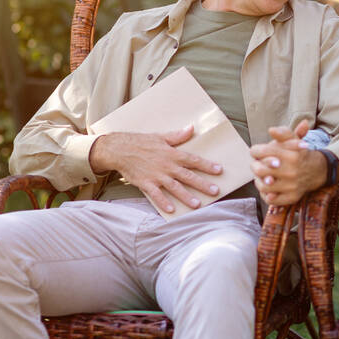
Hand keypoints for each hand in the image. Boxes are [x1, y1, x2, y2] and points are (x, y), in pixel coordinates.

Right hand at [89, 126, 222, 213]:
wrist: (119, 149)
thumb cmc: (140, 142)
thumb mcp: (160, 136)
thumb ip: (177, 136)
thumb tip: (191, 128)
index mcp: (171, 154)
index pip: (193, 160)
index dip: (206, 165)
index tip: (219, 170)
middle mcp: (166, 166)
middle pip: (187, 176)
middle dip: (202, 184)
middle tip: (215, 191)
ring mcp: (156, 175)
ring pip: (174, 187)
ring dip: (186, 196)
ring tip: (198, 204)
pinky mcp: (146, 183)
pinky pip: (156, 195)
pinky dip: (163, 202)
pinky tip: (172, 210)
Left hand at [249, 120, 326, 205]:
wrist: (318, 170)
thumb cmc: (299, 153)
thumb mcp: (293, 139)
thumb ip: (283, 133)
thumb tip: (271, 130)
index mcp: (291, 155)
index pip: (261, 152)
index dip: (255, 151)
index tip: (256, 152)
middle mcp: (292, 171)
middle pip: (259, 170)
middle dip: (255, 166)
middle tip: (257, 165)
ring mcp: (292, 186)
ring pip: (263, 186)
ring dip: (259, 181)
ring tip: (262, 176)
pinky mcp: (292, 197)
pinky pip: (271, 199)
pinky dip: (266, 194)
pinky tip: (268, 187)